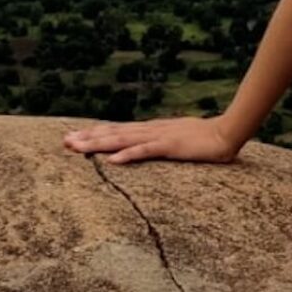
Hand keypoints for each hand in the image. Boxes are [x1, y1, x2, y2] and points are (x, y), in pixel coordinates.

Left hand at [61, 116, 241, 165]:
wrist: (228, 134)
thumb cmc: (206, 139)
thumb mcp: (178, 140)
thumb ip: (161, 143)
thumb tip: (146, 147)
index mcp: (152, 130)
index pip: (118, 130)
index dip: (95, 132)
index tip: (74, 137)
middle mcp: (151, 130)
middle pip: (114, 133)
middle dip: (88, 138)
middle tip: (64, 142)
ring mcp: (160, 137)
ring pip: (122, 140)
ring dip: (98, 143)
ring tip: (77, 148)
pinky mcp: (170, 146)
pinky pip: (145, 151)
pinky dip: (127, 155)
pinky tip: (111, 161)